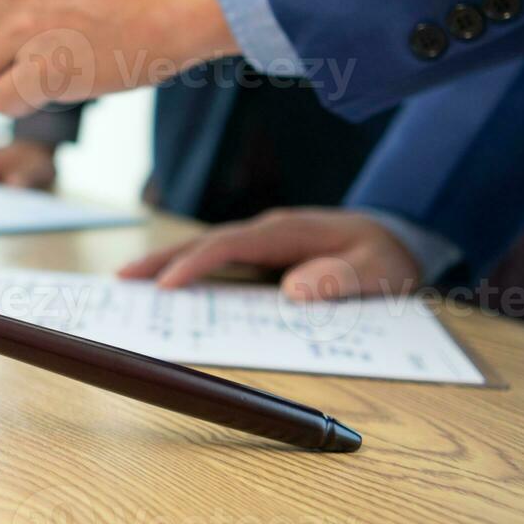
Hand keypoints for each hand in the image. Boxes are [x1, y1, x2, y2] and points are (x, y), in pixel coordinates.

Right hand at [117, 209, 422, 300]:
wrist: (401, 238)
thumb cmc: (388, 257)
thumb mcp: (379, 272)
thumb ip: (342, 279)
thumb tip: (294, 291)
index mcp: (287, 232)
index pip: (230, 245)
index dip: (196, 264)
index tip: (166, 286)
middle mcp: (267, 231)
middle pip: (204, 242)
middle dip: (162, 258)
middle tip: (121, 278)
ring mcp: (263, 241)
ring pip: (206, 249)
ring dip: (168, 262)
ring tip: (129, 282)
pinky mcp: (264, 254)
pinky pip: (220, 260)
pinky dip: (190, 269)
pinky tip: (171, 286)